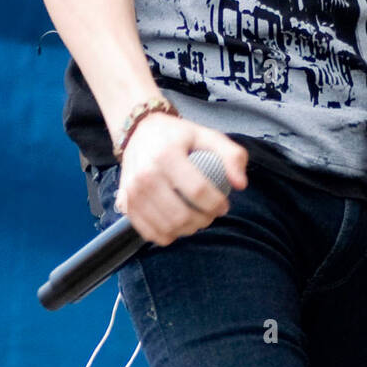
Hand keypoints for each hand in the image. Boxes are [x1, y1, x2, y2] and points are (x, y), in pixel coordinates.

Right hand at [113, 111, 248, 246]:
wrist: (140, 131)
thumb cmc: (178, 136)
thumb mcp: (208, 136)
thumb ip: (232, 156)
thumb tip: (241, 185)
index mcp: (166, 155)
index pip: (197, 190)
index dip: (216, 203)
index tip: (224, 205)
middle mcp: (145, 174)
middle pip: (181, 215)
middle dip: (204, 221)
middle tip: (211, 214)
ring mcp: (132, 191)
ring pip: (166, 228)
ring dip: (187, 230)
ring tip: (196, 219)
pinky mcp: (125, 203)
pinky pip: (149, 233)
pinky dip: (167, 235)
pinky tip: (177, 224)